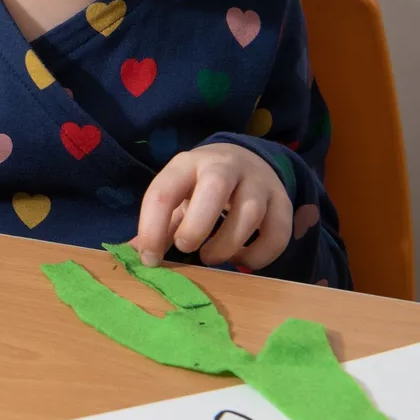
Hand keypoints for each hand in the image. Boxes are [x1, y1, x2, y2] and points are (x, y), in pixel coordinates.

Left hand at [134, 143, 292, 269]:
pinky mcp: (283, 201)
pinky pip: (278, 233)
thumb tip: (136, 254)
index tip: (149, 258)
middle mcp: (224, 166)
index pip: (163, 191)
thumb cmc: (201, 185)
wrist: (245, 160)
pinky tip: (242, 258)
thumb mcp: (178, 193)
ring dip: (228, 244)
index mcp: (187, 164)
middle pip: (214, 187)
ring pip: (250, 212)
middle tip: (186, 248)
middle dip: (196, 225)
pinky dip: (260, 255)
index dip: (152, 228)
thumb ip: (160, 222)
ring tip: (212, 257)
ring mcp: (258, 182)